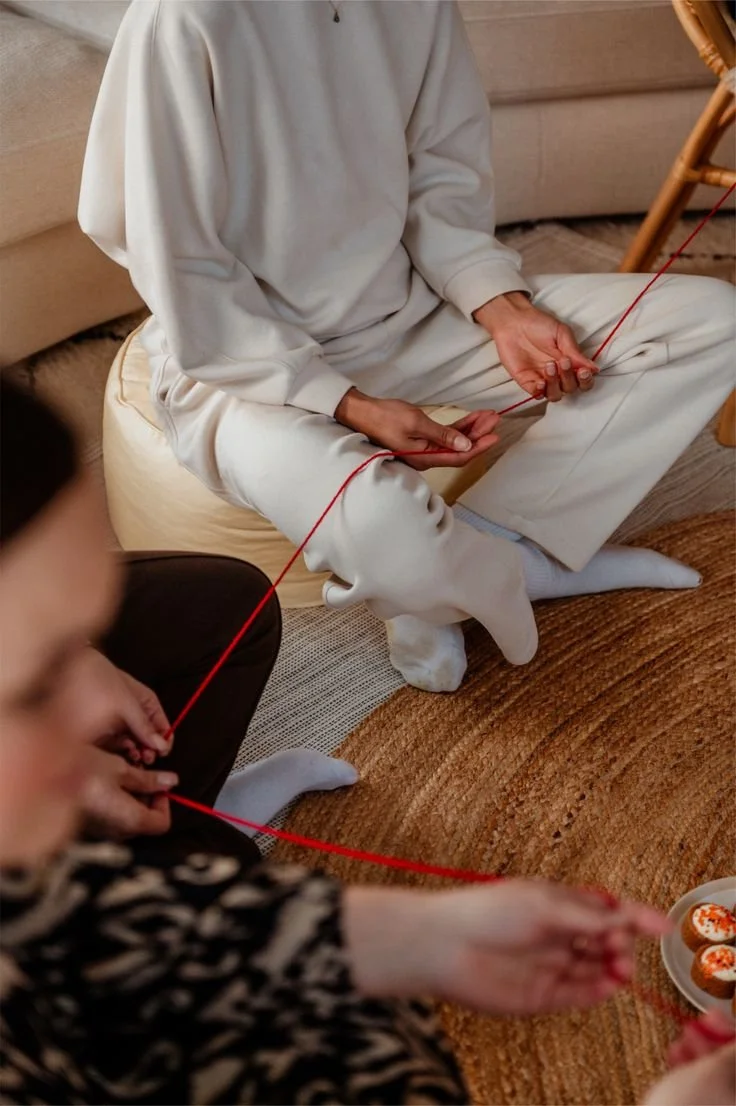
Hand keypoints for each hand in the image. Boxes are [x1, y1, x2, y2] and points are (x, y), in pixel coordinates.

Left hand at [79, 649, 171, 761]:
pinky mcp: (102, 732)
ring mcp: (119, 724)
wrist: (70, 670)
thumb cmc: (101, 679)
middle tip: (145, 758)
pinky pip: (115, 746)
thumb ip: (143, 724)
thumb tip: (161, 744)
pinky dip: (119, 751)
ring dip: (133, 752)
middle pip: (148, 739)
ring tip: (131, 755)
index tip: (160, 753)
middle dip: (148, 750)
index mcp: (147, 704)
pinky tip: (118, 752)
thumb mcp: (126, 702)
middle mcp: (135, 715)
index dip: (163, 742)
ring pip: (132, 745)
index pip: (163, 728)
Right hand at [82, 745, 177, 838]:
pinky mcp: (89, 826)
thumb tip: (170, 781)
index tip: (158, 782)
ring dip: (130, 795)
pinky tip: (106, 780)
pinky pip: (111, 817)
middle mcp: (116, 833)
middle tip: (139, 771)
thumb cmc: (83, 770)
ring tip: (121, 771)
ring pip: (128, 818)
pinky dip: (115, 800)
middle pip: (145, 820)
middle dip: (146, 795)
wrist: (44, 776)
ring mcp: (101, 832)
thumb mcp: (120, 769)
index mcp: (130, 821)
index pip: (162, 823)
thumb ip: (148, 779)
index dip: (164, 801)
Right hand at [335, 388, 498, 470]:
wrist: (362, 413)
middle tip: (495, 420)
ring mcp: (424, 449)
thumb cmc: (385, 417)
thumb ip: (442, 435)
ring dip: (471, 429)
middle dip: (479, 435)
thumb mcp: (416, 422)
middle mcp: (426, 457)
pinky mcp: (422, 440)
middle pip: (459, 450)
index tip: (495, 436)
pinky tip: (472, 419)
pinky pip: (445, 436)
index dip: (479, 448)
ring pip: (454, 442)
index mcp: (424, 457)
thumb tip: (466, 445)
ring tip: (488, 416)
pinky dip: (459, 427)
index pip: (459, 457)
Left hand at [345, 879, 668, 1014]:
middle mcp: (556, 933)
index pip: (605, 908)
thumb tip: (628, 916)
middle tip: (623, 945)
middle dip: (623, 942)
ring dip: (615, 967)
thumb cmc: (486, 912)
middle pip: (605, 940)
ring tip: (620, 966)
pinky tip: (608, 985)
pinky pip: (579, 994)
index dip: (635, 916)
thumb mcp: (545, 904)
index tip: (662, 925)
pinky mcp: (542, 995)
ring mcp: (550, 964)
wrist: (445, 946)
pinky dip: (598, 991)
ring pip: (596, 968)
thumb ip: (589, 914)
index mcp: (556, 902)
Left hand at [474, 292, 598, 400]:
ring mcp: (542, 379)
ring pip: (554, 395)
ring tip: (549, 365)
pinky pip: (536, 394)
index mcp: (570, 363)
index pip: (583, 381)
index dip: (586, 381)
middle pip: (570, 389)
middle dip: (569, 377)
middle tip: (563, 361)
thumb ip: (576, 352)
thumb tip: (594, 368)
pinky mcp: (526, 381)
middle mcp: (557, 375)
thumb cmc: (539, 324)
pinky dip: (540, 391)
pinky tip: (541, 381)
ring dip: (555, 384)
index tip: (583, 371)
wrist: (514, 321)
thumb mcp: (562, 334)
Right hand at [643, 1010, 734, 1104]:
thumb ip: (733, 1051)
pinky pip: (701, 1085)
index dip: (731, 1034)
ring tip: (683, 1038)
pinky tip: (676, 1055)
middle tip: (702, 1022)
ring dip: (700, 1050)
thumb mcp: (714, 1072)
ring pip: (716, 1074)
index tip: (717, 1016)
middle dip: (715, 1040)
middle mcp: (731, 1101)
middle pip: (731, 1066)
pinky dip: (689, 1067)